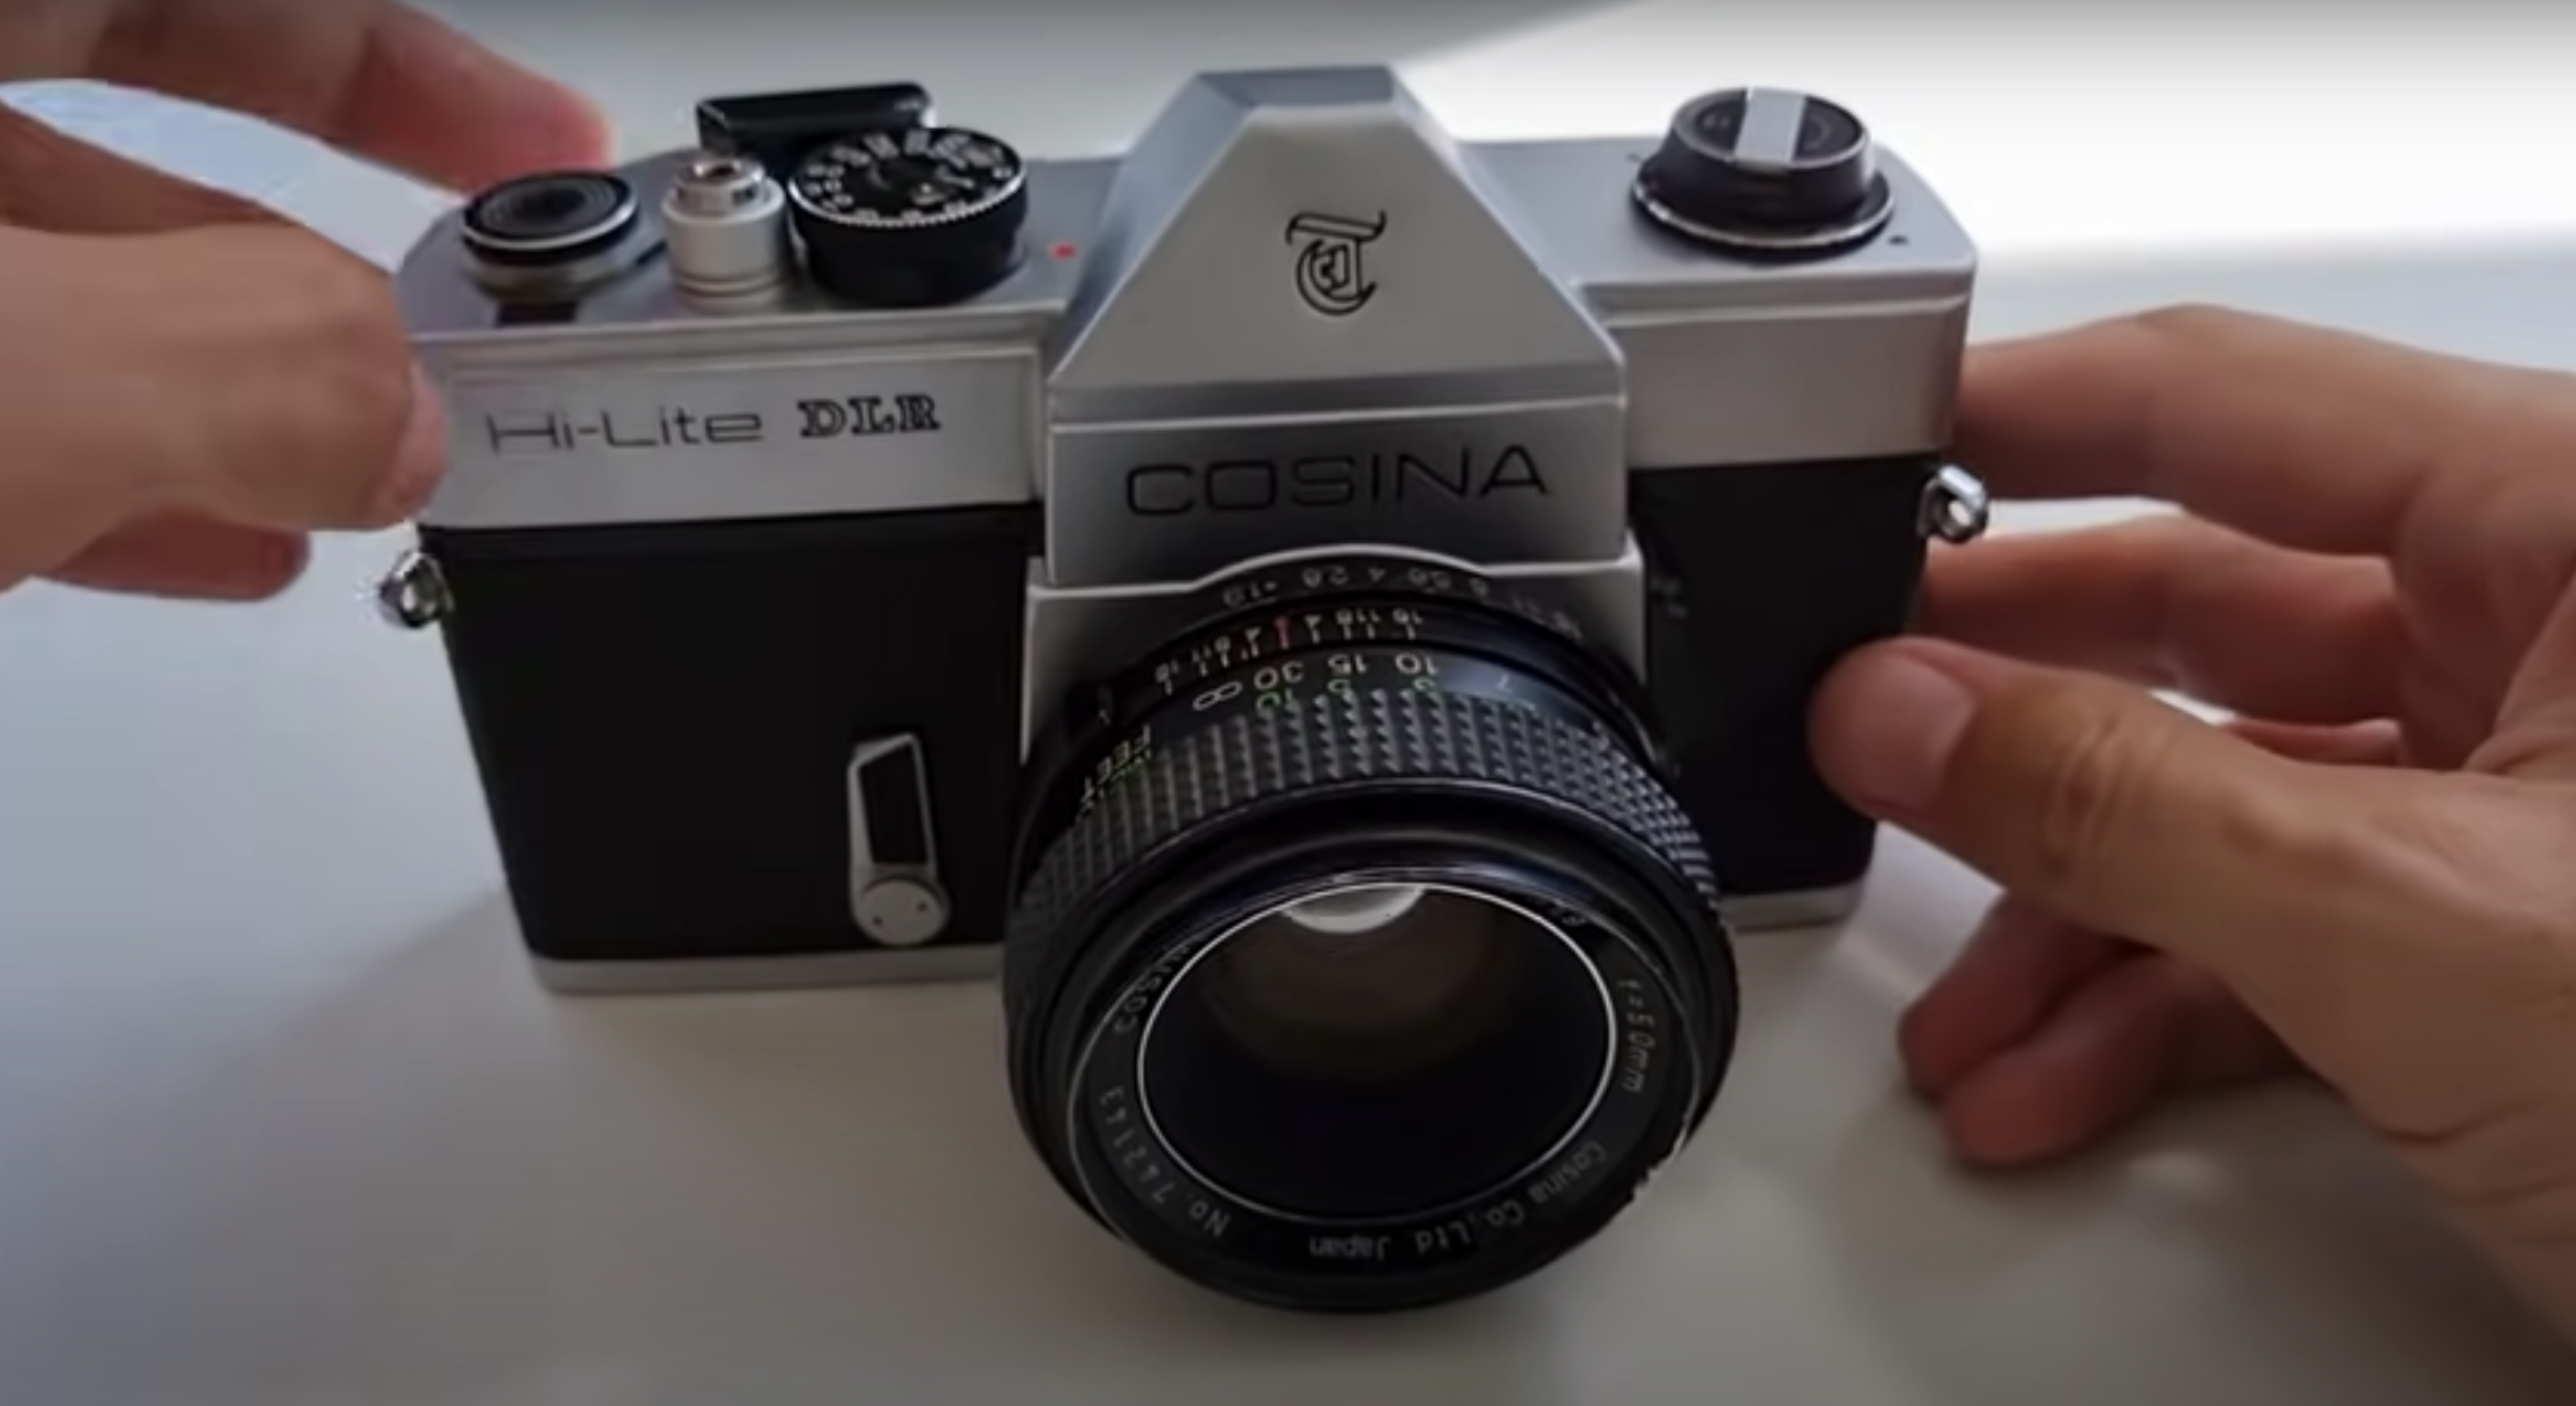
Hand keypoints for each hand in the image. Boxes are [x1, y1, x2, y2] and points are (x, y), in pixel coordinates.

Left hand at [0, 1, 604, 599]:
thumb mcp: (15, 374)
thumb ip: (237, 375)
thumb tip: (398, 418)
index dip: (405, 71)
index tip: (546, 156)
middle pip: (152, 127)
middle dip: (325, 266)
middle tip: (467, 364)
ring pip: (69, 279)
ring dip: (232, 393)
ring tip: (368, 494)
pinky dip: (96, 456)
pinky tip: (207, 544)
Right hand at [1807, 306, 2575, 1332]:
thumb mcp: (2413, 930)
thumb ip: (2122, 805)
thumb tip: (1907, 711)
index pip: (2231, 402)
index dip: (2024, 416)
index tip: (1870, 444)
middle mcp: (2564, 638)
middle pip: (2206, 613)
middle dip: (2014, 713)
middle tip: (1858, 729)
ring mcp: (2540, 798)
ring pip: (2229, 797)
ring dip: (2070, 909)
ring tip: (1957, 1002)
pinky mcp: (2521, 942)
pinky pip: (2285, 927)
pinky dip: (2157, 1006)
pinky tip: (2056, 1076)